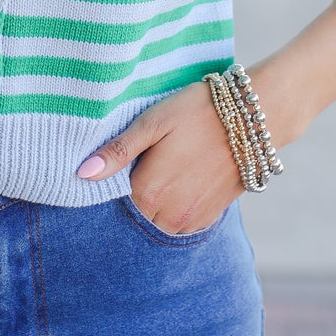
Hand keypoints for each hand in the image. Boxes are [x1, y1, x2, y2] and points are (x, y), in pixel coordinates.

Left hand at [76, 80, 245, 234]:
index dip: (118, 177)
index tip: (128, 158)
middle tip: (152, 160)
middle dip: (137, 192)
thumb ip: (117, 152)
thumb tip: (81, 174)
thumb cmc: (198, 112)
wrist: (254, 118)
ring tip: (170, 168)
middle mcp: (167, 214)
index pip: (113, 198)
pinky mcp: (209, 218)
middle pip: (136, 212)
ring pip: (157, 220)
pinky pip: (180, 223)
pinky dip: (176, 207)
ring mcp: (191, 220)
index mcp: (147, 191)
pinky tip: (184, 179)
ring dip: (157, 202)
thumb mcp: (152, 123)